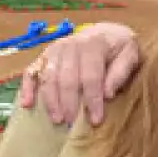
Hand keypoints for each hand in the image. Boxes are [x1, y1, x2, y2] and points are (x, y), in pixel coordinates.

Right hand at [17, 22, 141, 125]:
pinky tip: (27, 105)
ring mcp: (54, 50)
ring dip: (50, 100)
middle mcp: (70, 45)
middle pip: (66, 78)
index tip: (95, 120)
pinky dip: (27, 88)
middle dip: (69, 103)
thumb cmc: (120, 48)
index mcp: (93, 45)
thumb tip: (107, 94)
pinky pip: (31, 71)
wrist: (106, 32)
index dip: (92, 99)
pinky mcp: (43, 56)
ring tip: (57, 120)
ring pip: (48, 76)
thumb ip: (120, 72)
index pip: (91, 76)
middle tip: (72, 124)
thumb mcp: (130, 55)